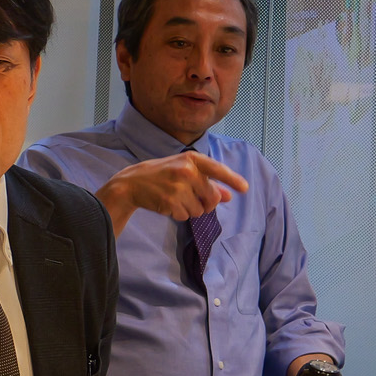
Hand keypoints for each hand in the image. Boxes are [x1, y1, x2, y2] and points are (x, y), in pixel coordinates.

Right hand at [96, 151, 248, 235]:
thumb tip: (228, 196)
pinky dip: (179, 214)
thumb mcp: (184, 172)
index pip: (217, 169)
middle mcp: (187, 171)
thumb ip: (207, 182)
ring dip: (191, 209)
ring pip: (200, 210)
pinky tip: (168, 204)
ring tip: (175, 199)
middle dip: (207, 203)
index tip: (245, 189)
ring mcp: (178, 187)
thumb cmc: (161, 175)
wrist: (130, 183)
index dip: (233, 179)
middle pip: (212, 196)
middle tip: (195, 200)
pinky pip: (186, 216)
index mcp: (191, 159)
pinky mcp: (170, 202)